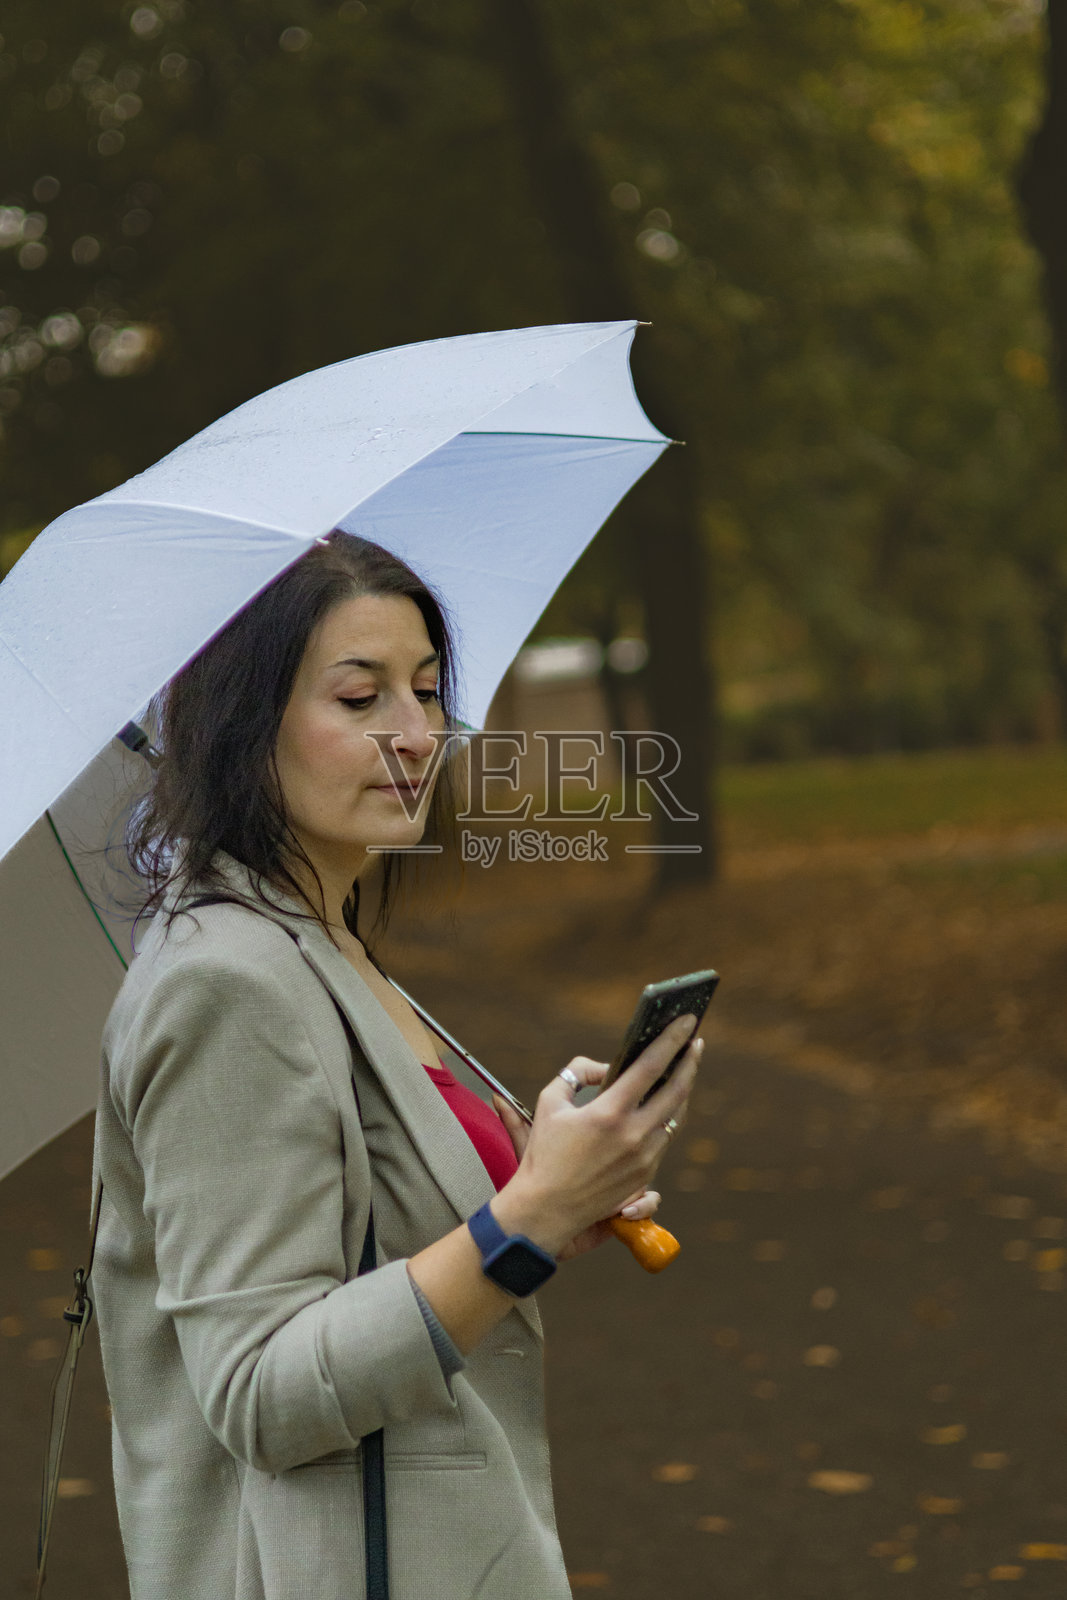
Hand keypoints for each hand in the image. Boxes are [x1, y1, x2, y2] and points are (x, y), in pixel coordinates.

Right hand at [491, 1015, 704, 1255]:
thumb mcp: (550, 1103)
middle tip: (694, 1042)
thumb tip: (602, 1067)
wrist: (545, 1210)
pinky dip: (667, 1116)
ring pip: (675, 1116)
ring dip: (682, 1089)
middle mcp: (634, 1135)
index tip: (687, 1020)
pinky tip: (666, 1105)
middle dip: (689, 1061)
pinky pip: (665, 1139)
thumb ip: (577, 1074)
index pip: (651, 1066)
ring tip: (683, 1070)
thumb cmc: (543, 1154)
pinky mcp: (645, 1176)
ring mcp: (644, 1158)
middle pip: (677, 1090)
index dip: (672, 1039)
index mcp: (610, 1113)